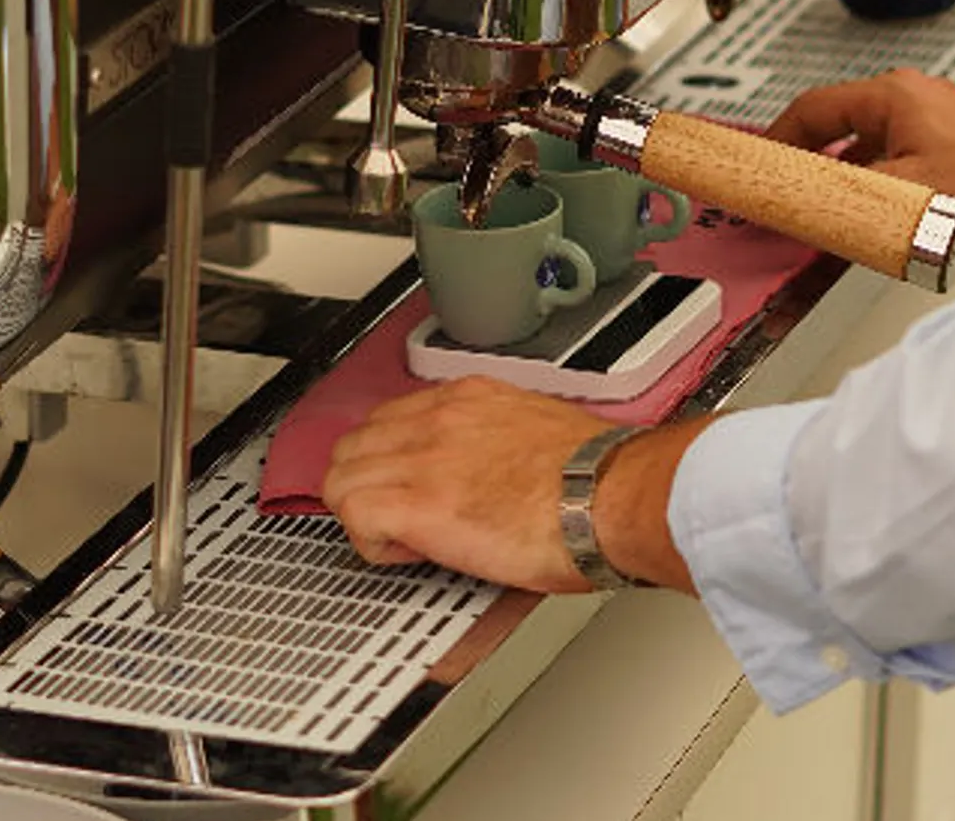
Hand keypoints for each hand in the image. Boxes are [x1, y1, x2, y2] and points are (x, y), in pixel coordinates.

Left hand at [323, 377, 707, 591]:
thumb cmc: (598, 480)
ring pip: (341, 479)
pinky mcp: (416, 503)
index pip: (391, 418)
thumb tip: (498, 469)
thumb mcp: (540, 433)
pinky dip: (371, 543)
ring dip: (364, 515)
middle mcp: (438, 418)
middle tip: (400, 519)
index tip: (412, 486)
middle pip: (354, 444)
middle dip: (367, 485)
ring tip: (405, 540)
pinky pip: (352, 516)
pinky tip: (409, 554)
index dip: (393, 460)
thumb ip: (503, 440)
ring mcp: (423, 457)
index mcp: (469, 400)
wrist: (613, 496)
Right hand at [769, 68, 954, 248]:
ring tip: (819, 206)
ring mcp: (930, 115)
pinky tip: (864, 208)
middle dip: (803, 161)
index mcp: (893, 94)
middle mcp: (911, 96)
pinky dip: (868, 177)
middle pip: (834, 124)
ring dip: (837, 174)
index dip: (776, 141)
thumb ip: (839, 193)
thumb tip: (798, 199)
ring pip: (862, 142)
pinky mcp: (946, 139)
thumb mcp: (896, 195)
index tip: (757, 166)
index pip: (811, 109)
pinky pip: (889, 153)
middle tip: (780, 190)